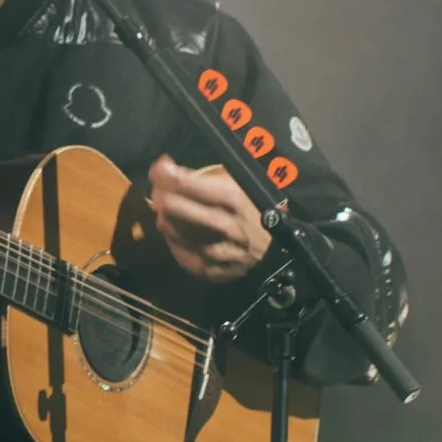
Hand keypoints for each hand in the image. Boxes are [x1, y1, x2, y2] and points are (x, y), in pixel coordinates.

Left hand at [147, 154, 272, 285]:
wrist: (285, 243)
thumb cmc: (258, 206)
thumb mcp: (241, 184)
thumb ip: (209, 178)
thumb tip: (171, 170)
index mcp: (235, 197)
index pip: (190, 184)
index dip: (167, 175)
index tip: (159, 168)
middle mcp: (230, 225)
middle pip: (182, 211)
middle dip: (162, 199)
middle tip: (157, 193)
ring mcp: (228, 252)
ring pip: (185, 238)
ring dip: (168, 225)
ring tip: (162, 216)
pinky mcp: (226, 272)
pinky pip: (194, 263)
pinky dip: (179, 251)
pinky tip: (174, 241)